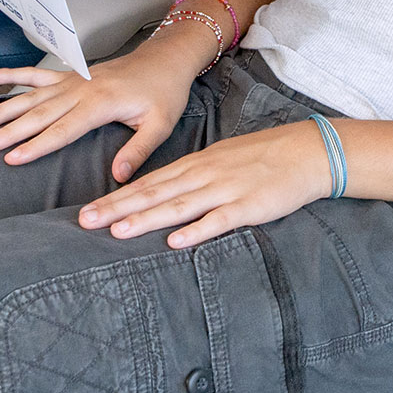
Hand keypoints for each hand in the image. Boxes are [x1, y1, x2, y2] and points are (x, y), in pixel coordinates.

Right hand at [0, 23, 212, 180]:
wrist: (166, 59)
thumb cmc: (164, 92)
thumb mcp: (160, 124)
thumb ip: (139, 150)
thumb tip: (119, 177)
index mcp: (102, 103)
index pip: (63, 129)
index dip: (37, 144)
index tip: (12, 157)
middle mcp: (82, 89)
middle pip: (40, 113)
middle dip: (10, 130)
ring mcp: (74, 80)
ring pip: (32, 94)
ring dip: (4, 108)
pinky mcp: (71, 75)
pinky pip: (36, 74)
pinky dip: (12, 75)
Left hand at [76, 121, 332, 247]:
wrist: (307, 151)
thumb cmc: (265, 157)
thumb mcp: (223, 158)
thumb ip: (193, 176)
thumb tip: (163, 195)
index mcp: (198, 164)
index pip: (149, 183)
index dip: (116, 198)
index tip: (87, 211)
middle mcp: (205, 175)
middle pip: (155, 193)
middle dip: (117, 209)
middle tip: (84, 222)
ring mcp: (226, 190)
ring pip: (179, 206)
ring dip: (146, 218)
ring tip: (117, 231)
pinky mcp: (249, 206)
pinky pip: (218, 220)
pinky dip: (196, 231)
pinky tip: (175, 241)